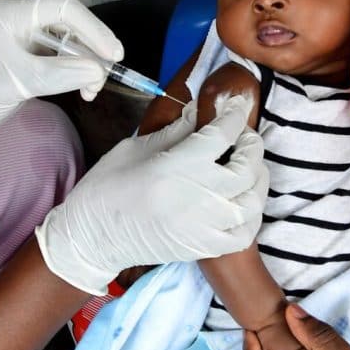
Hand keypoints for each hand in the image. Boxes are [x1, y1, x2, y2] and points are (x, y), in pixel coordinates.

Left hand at [0, 0, 122, 154]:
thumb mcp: (21, 82)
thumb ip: (62, 74)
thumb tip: (98, 70)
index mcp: (13, 14)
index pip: (63, 8)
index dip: (93, 28)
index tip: (112, 54)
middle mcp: (22, 19)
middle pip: (71, 23)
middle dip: (93, 48)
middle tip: (108, 72)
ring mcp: (28, 37)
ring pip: (72, 41)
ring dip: (88, 64)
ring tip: (92, 90)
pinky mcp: (33, 55)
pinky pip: (65, 57)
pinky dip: (78, 72)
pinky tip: (84, 90)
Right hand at [35, 94, 269, 293]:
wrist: (91, 236)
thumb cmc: (108, 186)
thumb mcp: (137, 147)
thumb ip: (176, 130)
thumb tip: (201, 109)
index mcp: (178, 165)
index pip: (222, 133)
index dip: (235, 113)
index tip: (237, 102)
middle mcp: (197, 195)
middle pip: (247, 167)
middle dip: (252, 144)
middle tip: (245, 135)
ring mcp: (203, 225)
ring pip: (252, 201)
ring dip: (258, 180)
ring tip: (250, 167)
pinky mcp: (203, 247)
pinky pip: (243, 234)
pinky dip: (251, 216)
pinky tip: (244, 202)